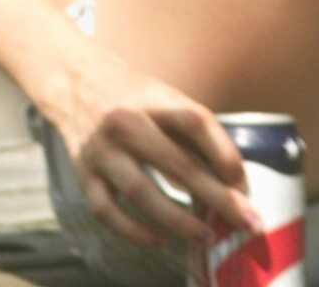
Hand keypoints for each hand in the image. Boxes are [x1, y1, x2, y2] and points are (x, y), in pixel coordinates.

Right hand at [42, 45, 258, 249]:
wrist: (72, 79)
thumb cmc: (132, 96)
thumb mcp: (164, 98)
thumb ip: (193, 135)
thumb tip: (232, 186)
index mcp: (150, 98)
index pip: (195, 122)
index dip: (224, 154)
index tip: (243, 183)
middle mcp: (123, 122)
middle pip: (176, 163)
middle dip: (217, 198)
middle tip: (246, 222)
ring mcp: (100, 149)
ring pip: (141, 191)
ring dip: (178, 220)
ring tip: (206, 236)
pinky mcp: (82, 172)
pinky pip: (105, 209)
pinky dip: (132, 231)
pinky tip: (158, 240)